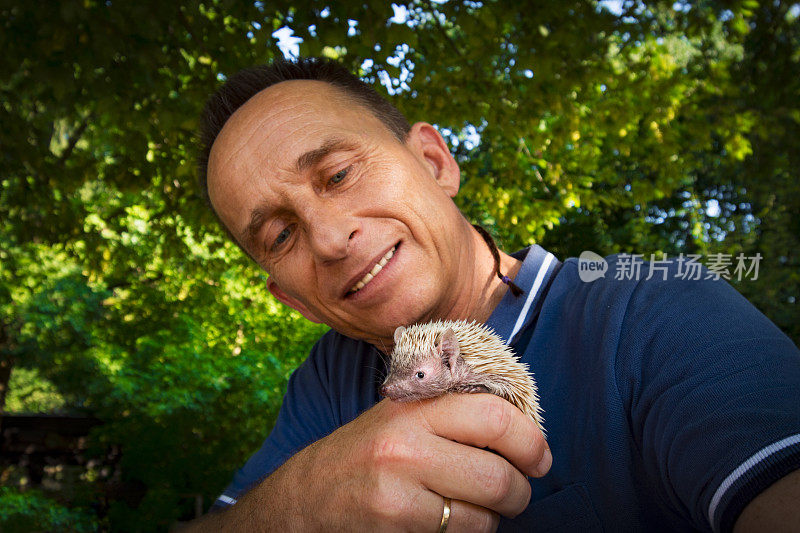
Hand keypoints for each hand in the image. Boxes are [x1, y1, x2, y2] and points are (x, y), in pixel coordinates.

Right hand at [237, 393, 549, 531]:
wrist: (304, 499)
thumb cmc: (362, 455)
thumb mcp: (401, 417)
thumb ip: (452, 412)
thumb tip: (523, 425)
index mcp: (414, 407)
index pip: (495, 416)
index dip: (530, 441)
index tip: (538, 457)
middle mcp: (405, 446)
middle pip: (498, 476)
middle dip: (520, 492)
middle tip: (516, 493)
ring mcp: (399, 493)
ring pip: (484, 517)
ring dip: (491, 519)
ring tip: (471, 508)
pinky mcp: (396, 528)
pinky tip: (444, 523)